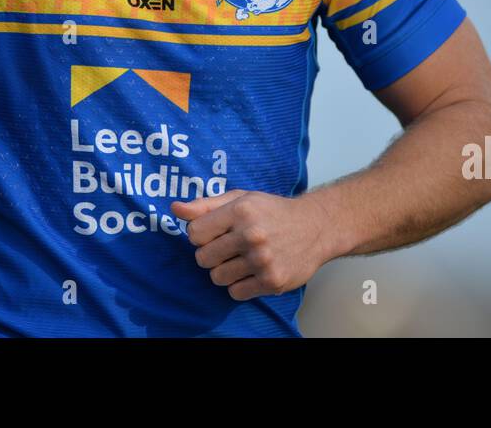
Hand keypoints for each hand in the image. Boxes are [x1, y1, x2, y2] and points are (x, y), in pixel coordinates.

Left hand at [171, 189, 337, 300]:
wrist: (315, 227)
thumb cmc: (273, 211)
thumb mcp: (240, 199)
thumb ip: (206, 205)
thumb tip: (175, 208)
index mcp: (241, 211)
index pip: (194, 233)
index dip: (201, 234)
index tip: (215, 232)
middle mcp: (251, 235)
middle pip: (202, 258)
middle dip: (211, 254)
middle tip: (228, 247)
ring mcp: (262, 260)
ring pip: (217, 277)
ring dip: (224, 271)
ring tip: (241, 259)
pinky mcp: (272, 281)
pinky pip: (235, 292)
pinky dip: (239, 285)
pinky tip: (252, 271)